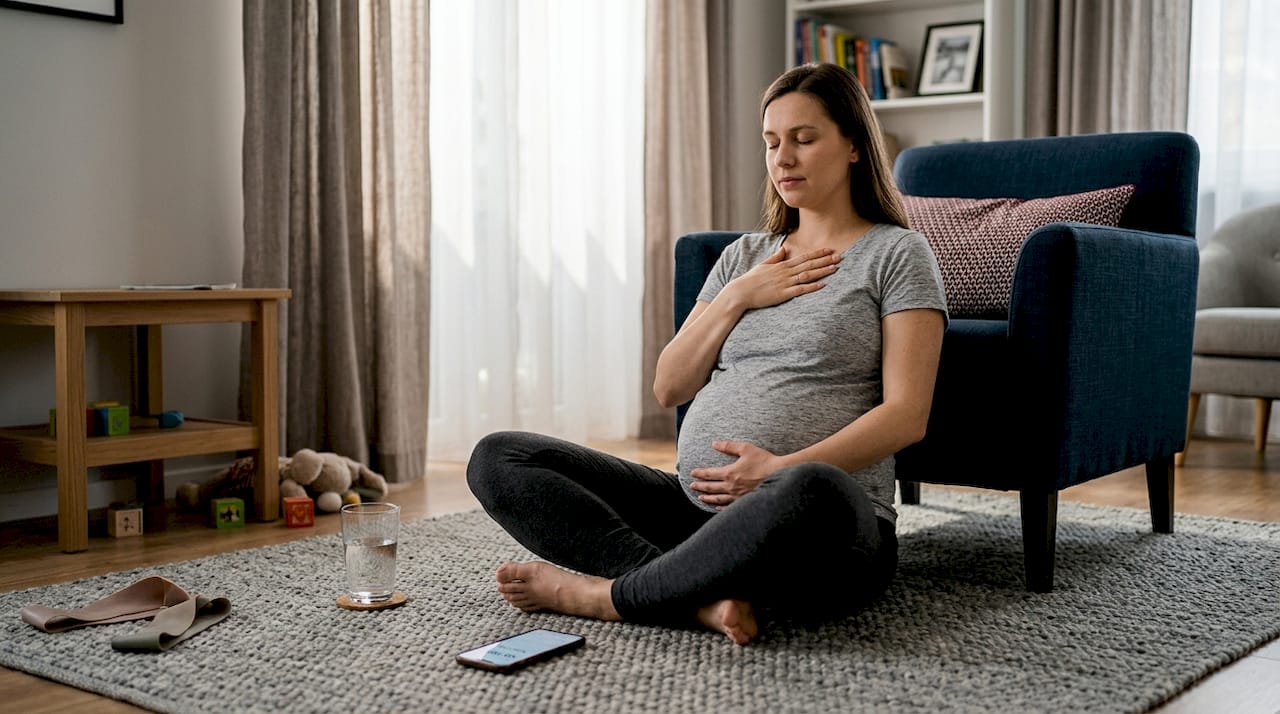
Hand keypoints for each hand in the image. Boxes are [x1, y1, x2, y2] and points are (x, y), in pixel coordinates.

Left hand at [689, 441, 783, 508]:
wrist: (781, 475)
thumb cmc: (764, 461)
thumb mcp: (746, 449)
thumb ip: (728, 446)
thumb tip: (714, 443)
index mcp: (730, 473)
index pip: (709, 474)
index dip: (699, 474)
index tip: (692, 473)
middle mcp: (731, 487)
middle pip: (711, 488)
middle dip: (700, 487)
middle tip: (691, 486)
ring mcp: (738, 497)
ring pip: (718, 499)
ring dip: (708, 498)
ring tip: (700, 498)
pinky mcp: (745, 502)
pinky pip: (729, 507)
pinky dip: (720, 507)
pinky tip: (717, 507)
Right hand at [722, 246, 839, 310]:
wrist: (740, 292)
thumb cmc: (750, 280)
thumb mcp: (763, 265)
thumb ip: (775, 257)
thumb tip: (784, 248)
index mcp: (782, 265)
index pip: (803, 257)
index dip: (817, 253)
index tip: (829, 249)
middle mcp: (785, 272)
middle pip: (809, 264)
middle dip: (825, 260)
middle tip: (839, 256)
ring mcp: (785, 283)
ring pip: (807, 275)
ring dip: (822, 271)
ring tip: (835, 268)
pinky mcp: (783, 294)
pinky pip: (800, 289)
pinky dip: (812, 287)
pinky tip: (822, 284)